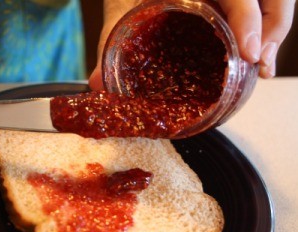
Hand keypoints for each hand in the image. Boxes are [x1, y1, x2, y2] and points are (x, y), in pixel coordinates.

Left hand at [89, 0, 295, 89]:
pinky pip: (262, 7)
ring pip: (273, 1)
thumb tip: (97, 83)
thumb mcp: (120, 11)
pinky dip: (266, 30)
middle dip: (273, 30)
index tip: (250, 54)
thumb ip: (110, 42)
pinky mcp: (229, 1)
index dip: (249, 20)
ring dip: (274, 32)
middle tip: (260, 66)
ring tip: (262, 67)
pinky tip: (256, 56)